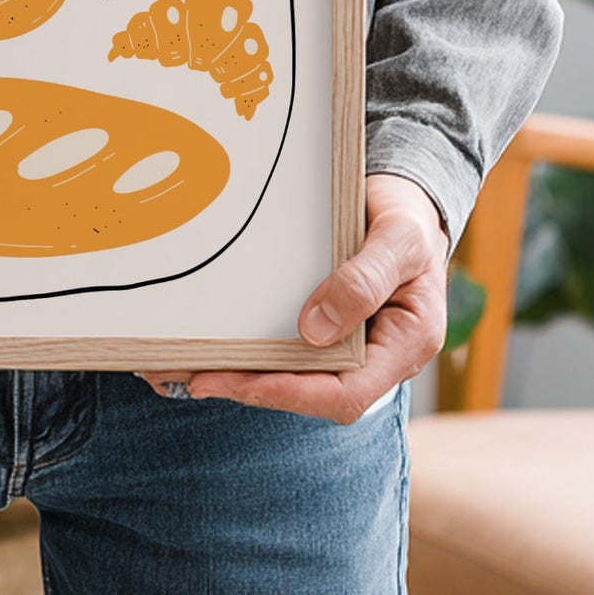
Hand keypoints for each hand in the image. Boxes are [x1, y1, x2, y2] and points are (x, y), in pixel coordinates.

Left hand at [140, 174, 449, 423]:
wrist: (403, 201)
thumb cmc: (408, 218)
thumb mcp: (399, 239)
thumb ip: (365, 279)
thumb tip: (315, 329)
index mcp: (405, 346)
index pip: (346, 393)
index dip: (291, 391)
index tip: (240, 379)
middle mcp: (373, 356)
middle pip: (309, 391)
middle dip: (250, 387)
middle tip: (193, 375)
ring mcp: (345, 342)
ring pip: (292, 373)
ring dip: (240, 372)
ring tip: (185, 366)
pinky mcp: (321, 325)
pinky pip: (285, 345)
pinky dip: (248, 348)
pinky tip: (207, 342)